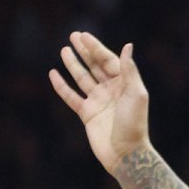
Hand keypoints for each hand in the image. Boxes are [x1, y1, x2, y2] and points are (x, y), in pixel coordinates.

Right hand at [48, 31, 149, 172]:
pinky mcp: (87, 115)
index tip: (83, 35)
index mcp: (124, 83)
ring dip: (73, 64)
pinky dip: (62, 86)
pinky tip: (53, 74)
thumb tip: (127, 46)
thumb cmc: (134, 123)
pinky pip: (71, 97)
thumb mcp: (136, 93)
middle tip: (73, 35)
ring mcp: (98, 102)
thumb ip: (129, 70)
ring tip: (64, 50)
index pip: (108, 60)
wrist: (125, 153)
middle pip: (95, 66)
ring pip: (82, 78)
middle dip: (85, 51)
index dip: (95, 47)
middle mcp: (110, 90)